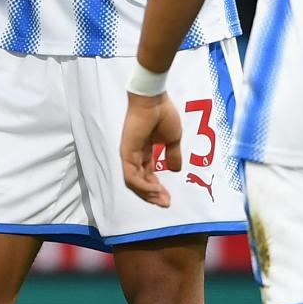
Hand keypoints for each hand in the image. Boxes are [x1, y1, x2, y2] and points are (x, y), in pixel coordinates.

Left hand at [118, 90, 180, 207]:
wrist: (154, 100)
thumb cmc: (163, 114)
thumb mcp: (172, 139)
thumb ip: (173, 155)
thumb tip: (176, 170)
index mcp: (144, 152)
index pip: (148, 176)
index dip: (157, 188)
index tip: (168, 198)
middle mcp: (134, 155)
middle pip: (140, 182)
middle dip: (153, 195)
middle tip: (166, 203)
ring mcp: (129, 155)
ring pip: (134, 183)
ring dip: (148, 194)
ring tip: (162, 199)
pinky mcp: (126, 153)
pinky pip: (131, 176)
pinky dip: (143, 186)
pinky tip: (155, 189)